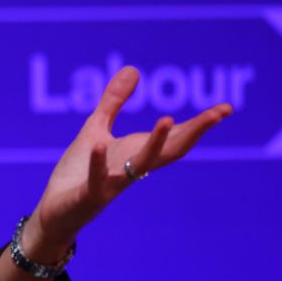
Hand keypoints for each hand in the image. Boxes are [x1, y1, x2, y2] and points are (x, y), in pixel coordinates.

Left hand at [30, 66, 232, 250]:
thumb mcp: (96, 130)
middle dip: (194, 132)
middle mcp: (132, 170)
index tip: (226, 108)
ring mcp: (112, 185)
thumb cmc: (78, 173)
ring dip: (154, 144)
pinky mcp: (89, 196)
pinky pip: (96, 180)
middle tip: (218, 114)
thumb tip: (133, 68)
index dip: (200, 124)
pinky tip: (99, 145)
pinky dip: (97, 163)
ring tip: (167, 119)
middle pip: (170, 151)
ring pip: (140, 166)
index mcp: (136, 153)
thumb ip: (114, 102)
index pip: (176, 139)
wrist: (55, 212)